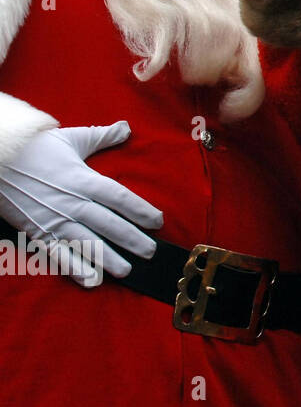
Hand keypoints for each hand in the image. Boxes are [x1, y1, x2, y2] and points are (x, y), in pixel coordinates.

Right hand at [0, 123, 163, 287]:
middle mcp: (72, 202)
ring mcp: (54, 220)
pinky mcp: (37, 232)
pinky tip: (91, 280)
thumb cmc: (36, 147)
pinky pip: (58, 254)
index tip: (158, 221)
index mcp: (84, 179)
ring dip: (108, 259)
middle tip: (151, 252)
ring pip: (87, 243)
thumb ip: (102, 136)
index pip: (120, 198)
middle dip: (132, 240)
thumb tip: (127, 127)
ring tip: (127, 271)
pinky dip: (74, 268)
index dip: (141, 210)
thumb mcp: (72, 138)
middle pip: (109, 225)